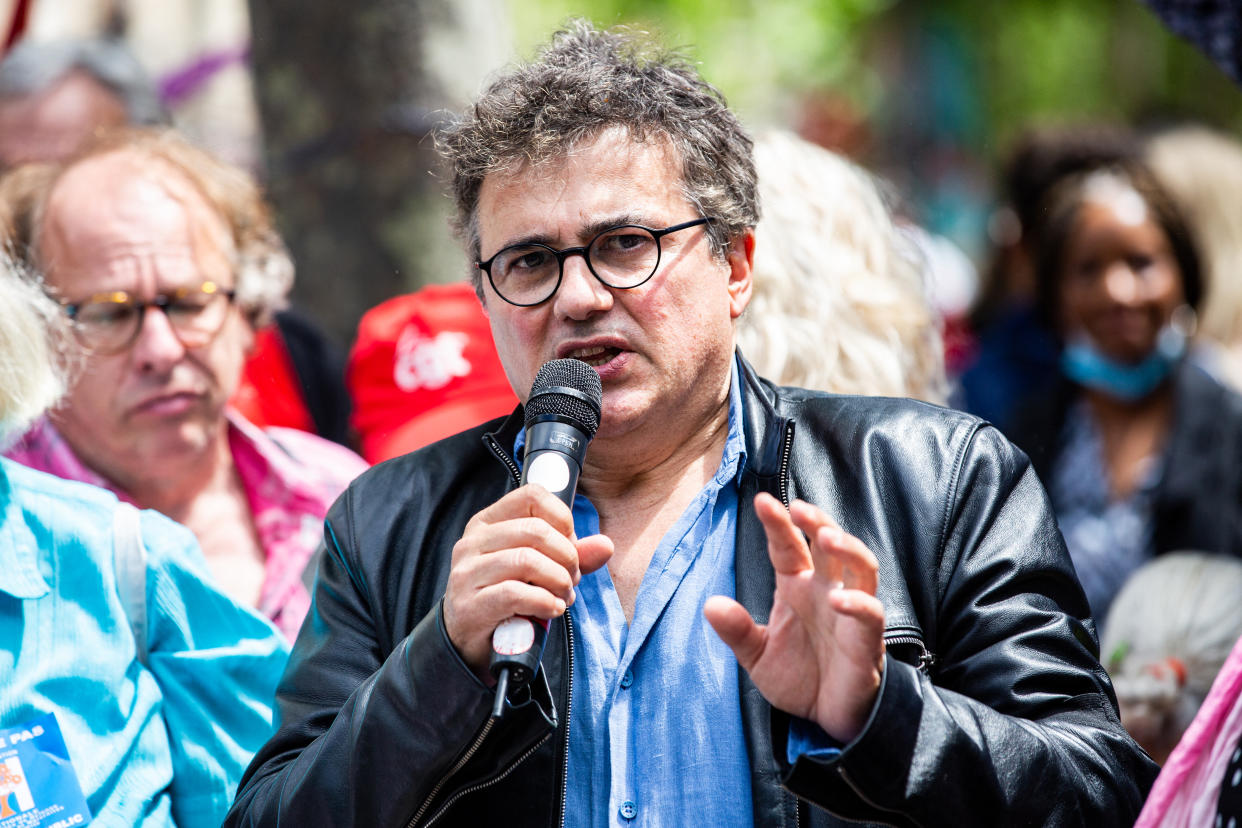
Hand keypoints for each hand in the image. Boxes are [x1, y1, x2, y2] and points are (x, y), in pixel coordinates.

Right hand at [443, 484, 612, 679]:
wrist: (470, 641)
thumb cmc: (506, 597)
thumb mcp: (538, 569)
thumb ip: (571, 554)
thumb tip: (606, 545)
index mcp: (488, 523)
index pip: (531, 495)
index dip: (562, 518)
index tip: (570, 544)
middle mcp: (472, 542)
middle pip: (535, 530)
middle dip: (567, 556)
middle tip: (573, 579)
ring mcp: (467, 573)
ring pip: (527, 561)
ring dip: (559, 581)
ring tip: (564, 596)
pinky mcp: (470, 605)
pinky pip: (516, 594)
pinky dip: (545, 602)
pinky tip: (551, 609)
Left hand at [704, 492, 884, 742]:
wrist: (828, 717)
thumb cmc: (798, 677)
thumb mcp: (757, 655)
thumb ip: (737, 631)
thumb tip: (710, 604)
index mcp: (796, 587)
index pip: (787, 546)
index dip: (777, 523)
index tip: (762, 501)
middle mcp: (825, 590)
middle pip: (829, 544)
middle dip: (817, 522)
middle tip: (799, 508)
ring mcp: (849, 611)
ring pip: (861, 566)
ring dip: (847, 548)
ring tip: (826, 538)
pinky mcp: (867, 638)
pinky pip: (870, 613)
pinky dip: (858, 604)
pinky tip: (839, 601)